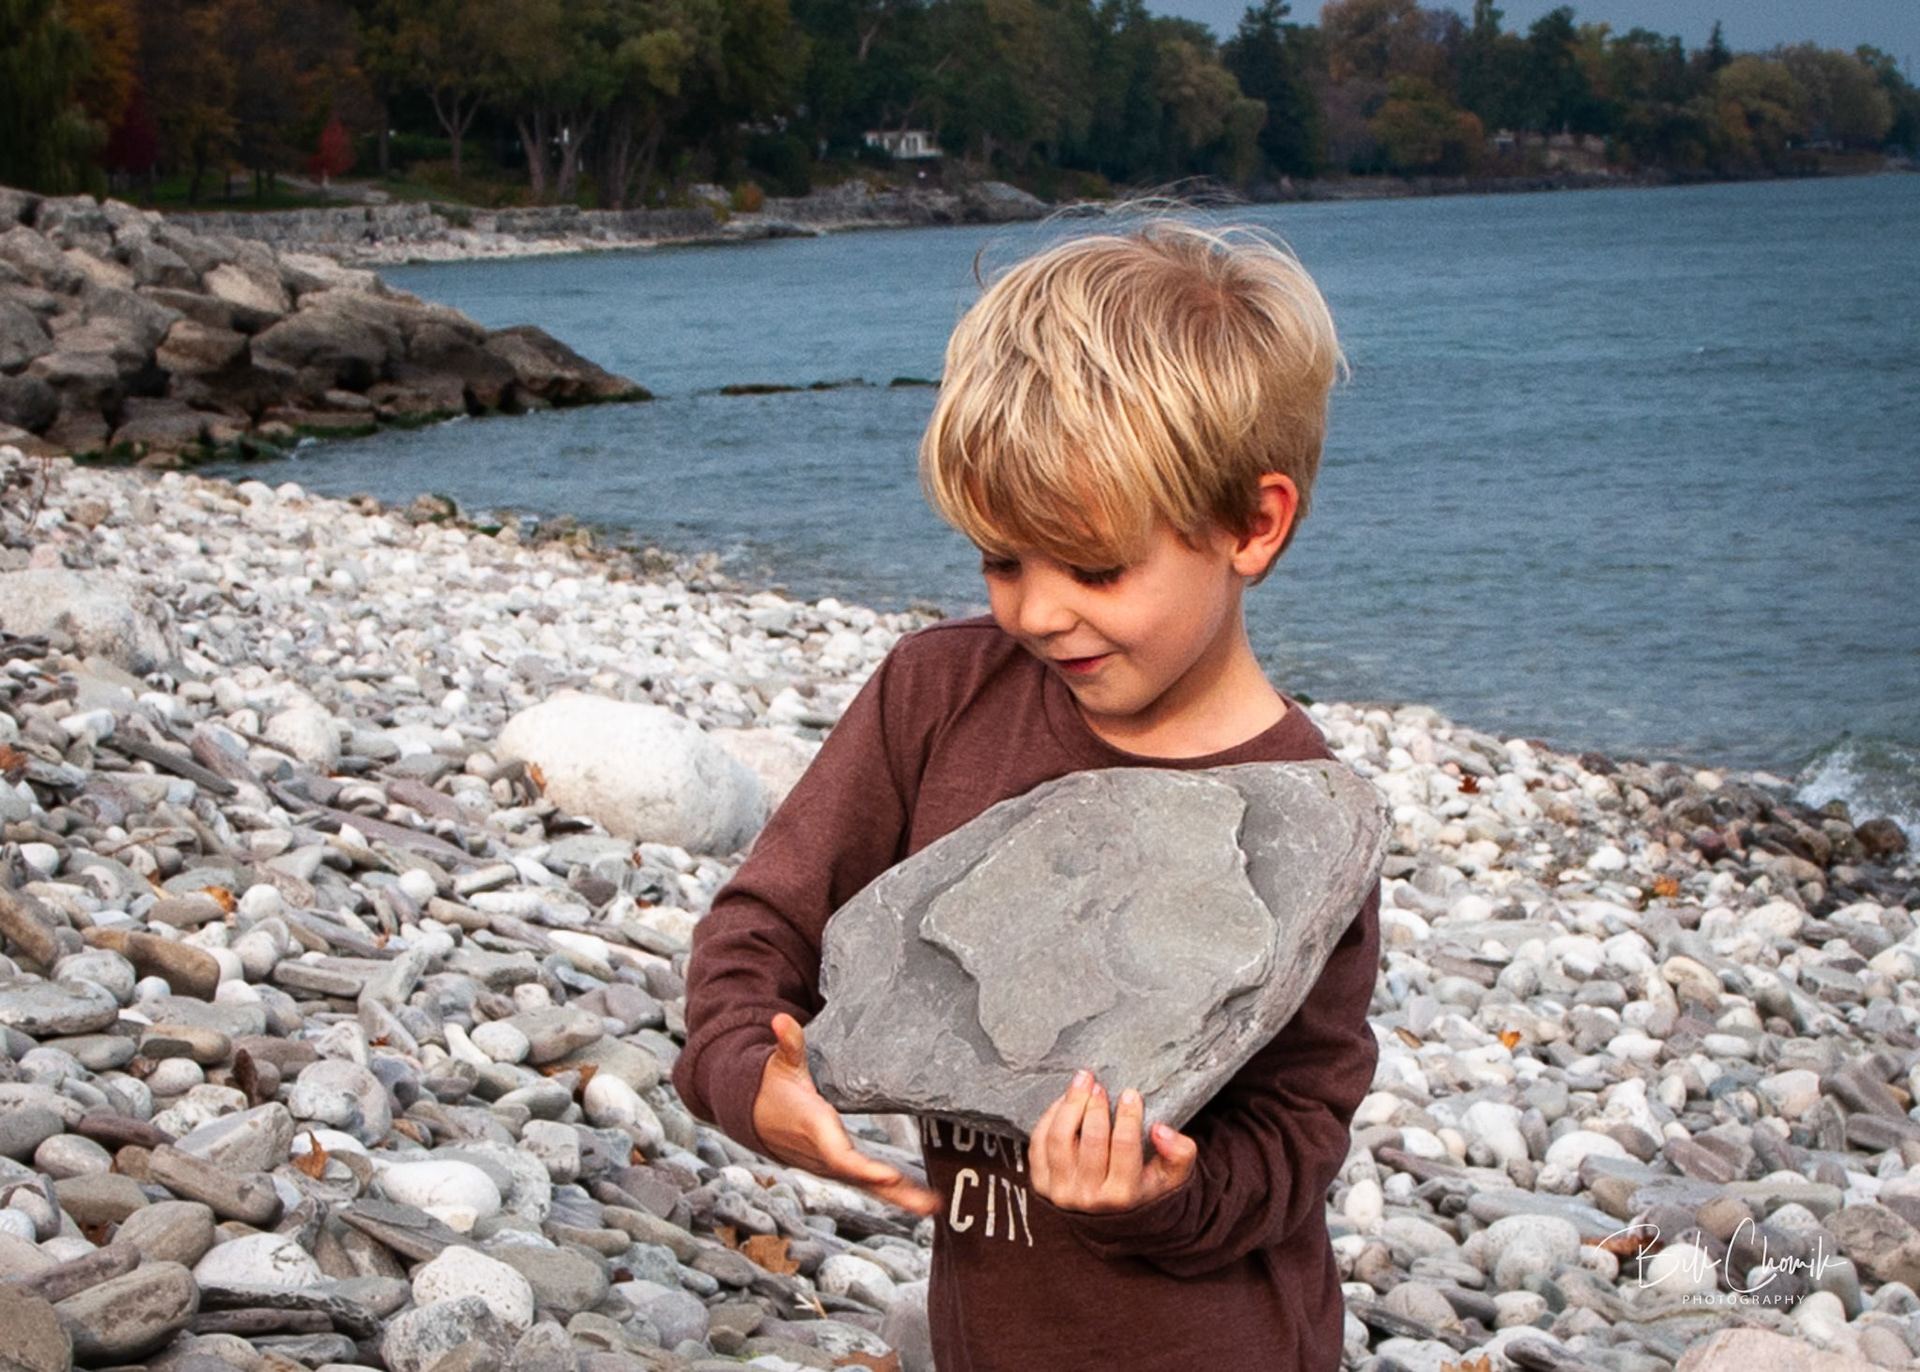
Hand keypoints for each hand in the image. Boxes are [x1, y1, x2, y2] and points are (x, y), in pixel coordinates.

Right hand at [751, 1013, 937, 1214]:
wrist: (756, 1119)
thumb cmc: (774, 1088)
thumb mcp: (781, 1064)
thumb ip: (788, 1043)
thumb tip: (779, 1019)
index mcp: (816, 1128)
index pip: (840, 1155)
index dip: (864, 1168)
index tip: (890, 1175)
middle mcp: (825, 1155)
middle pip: (862, 1180)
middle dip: (894, 1192)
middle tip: (928, 1205)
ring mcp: (832, 1167)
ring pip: (868, 1187)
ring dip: (901, 1198)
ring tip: (934, 1206)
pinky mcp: (840, 1169)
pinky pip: (868, 1184)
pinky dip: (893, 1193)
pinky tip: (921, 1200)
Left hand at [1029, 1070, 1197, 1213]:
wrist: (1112, 1218)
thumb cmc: (1146, 1187)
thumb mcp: (1174, 1176)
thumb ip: (1180, 1152)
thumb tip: (1160, 1129)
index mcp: (1123, 1196)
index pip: (1125, 1146)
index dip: (1128, 1115)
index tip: (1130, 1093)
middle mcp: (1089, 1198)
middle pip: (1091, 1139)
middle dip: (1095, 1105)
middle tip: (1100, 1085)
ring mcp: (1062, 1193)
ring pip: (1059, 1139)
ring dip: (1070, 1105)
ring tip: (1082, 1082)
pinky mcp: (1041, 1185)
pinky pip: (1038, 1144)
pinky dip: (1049, 1117)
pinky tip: (1065, 1101)